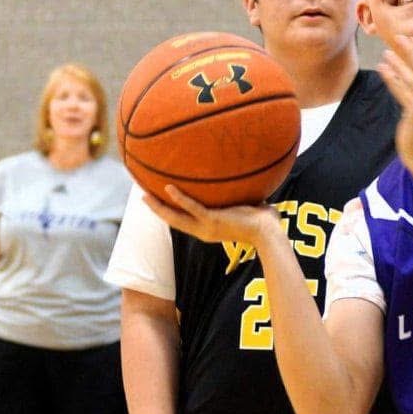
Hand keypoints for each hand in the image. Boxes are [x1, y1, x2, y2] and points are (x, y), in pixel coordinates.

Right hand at [143, 185, 283, 248]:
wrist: (269, 232)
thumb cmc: (262, 222)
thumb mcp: (245, 209)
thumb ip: (240, 200)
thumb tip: (246, 180)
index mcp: (208, 230)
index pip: (184, 221)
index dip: (170, 212)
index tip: (160, 203)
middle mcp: (203, 231)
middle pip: (173, 221)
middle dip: (157, 209)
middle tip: (143, 197)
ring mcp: (206, 226)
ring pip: (175, 217)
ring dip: (159, 206)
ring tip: (144, 194)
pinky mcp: (212, 219)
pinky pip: (191, 207)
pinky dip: (179, 198)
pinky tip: (168, 187)